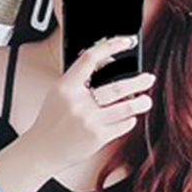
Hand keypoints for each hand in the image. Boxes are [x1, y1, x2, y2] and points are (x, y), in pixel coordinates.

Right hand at [19, 34, 155, 175]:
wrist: (42, 150)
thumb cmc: (52, 120)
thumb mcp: (58, 94)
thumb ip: (78, 79)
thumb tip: (107, 63)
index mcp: (66, 87)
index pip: (90, 58)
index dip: (111, 46)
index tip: (127, 41)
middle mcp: (78, 103)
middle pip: (117, 86)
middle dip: (138, 81)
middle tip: (149, 78)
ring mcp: (89, 121)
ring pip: (125, 107)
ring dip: (140, 103)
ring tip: (146, 101)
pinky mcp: (97, 138)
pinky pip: (122, 125)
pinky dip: (129, 120)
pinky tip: (129, 118)